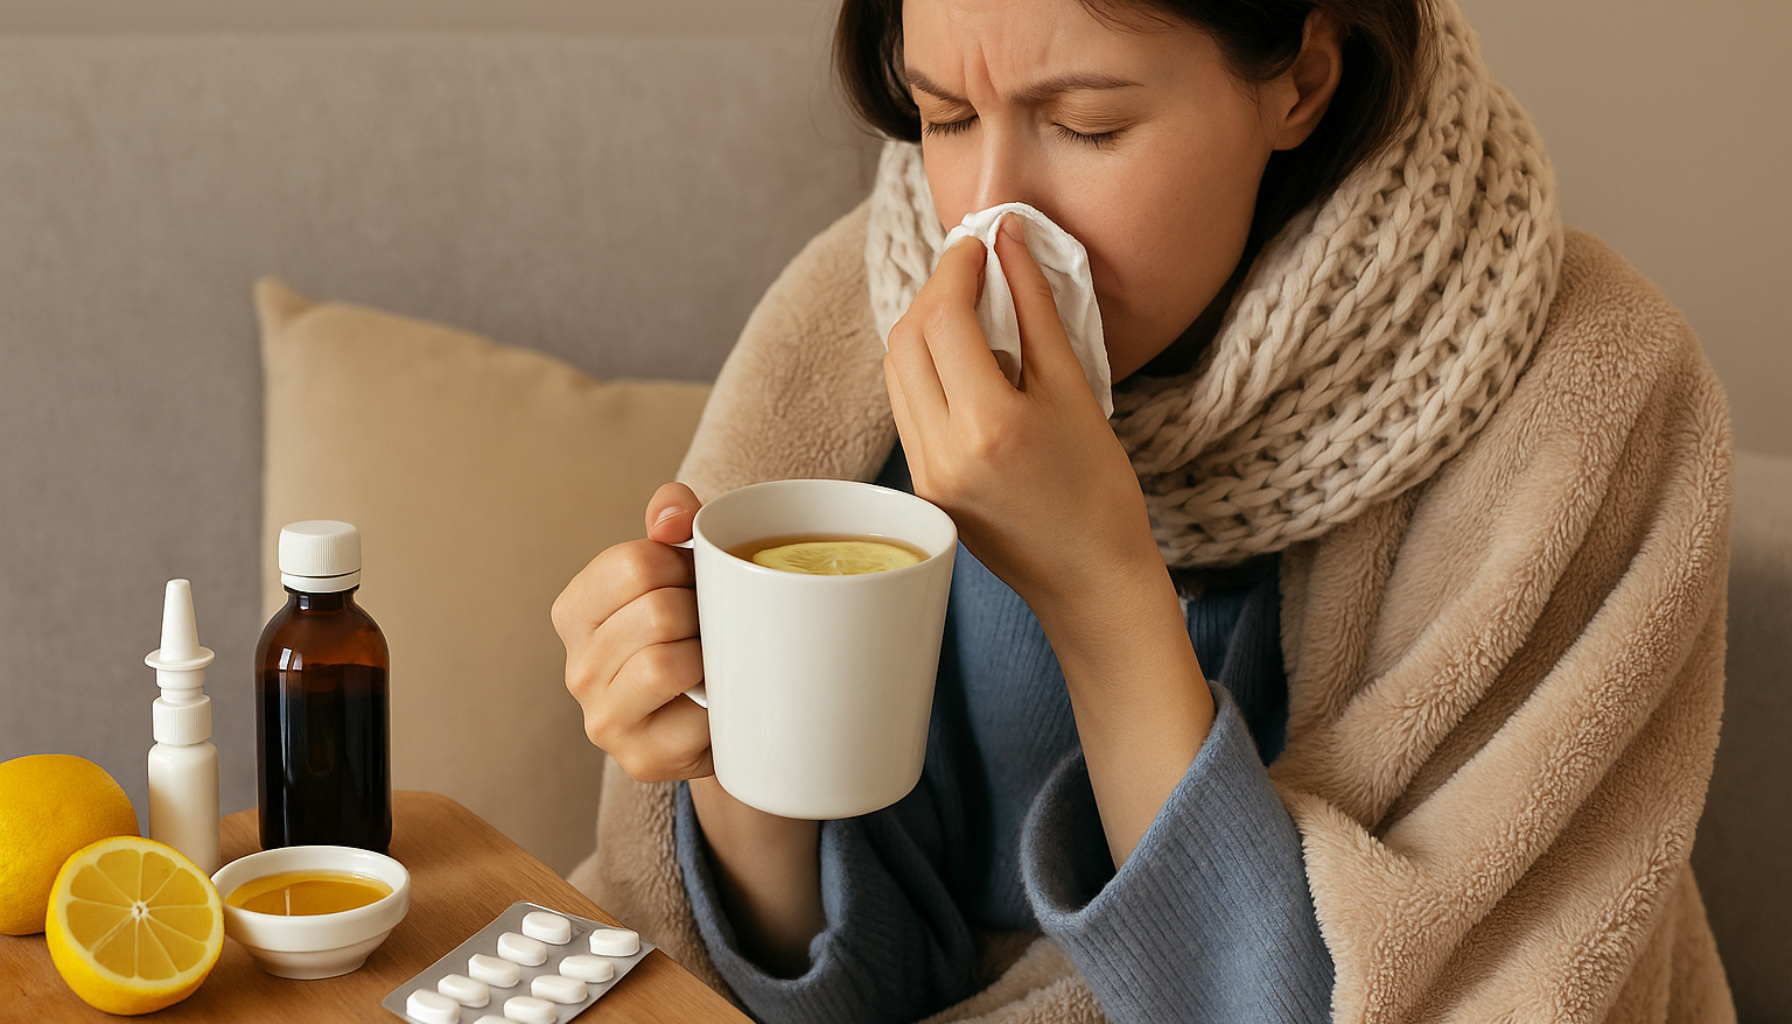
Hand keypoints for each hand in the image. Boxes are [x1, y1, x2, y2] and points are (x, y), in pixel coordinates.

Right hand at [551, 482, 710, 781]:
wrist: (722, 712)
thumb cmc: (696, 627)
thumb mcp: (682, 564)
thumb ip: (672, 518)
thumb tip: (672, 514)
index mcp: (575, 610)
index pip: (633, 564)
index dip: (682, 567)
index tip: (693, 584)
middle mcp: (577, 667)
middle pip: (656, 613)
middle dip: (701, 613)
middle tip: (712, 626)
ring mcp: (604, 719)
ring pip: (664, 664)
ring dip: (707, 656)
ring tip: (712, 659)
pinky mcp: (641, 759)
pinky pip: (691, 719)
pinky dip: (718, 704)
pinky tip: (717, 700)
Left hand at [883, 217, 1159, 621]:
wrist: (1090, 579)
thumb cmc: (1099, 490)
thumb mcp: (1074, 389)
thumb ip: (1036, 307)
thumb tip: (1010, 238)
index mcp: (986, 426)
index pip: (942, 319)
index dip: (955, 267)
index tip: (981, 242)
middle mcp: (941, 452)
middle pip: (905, 340)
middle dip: (934, 292)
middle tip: (973, 268)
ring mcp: (924, 475)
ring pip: (896, 373)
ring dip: (924, 329)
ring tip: (971, 310)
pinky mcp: (922, 488)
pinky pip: (907, 408)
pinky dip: (926, 370)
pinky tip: (967, 363)